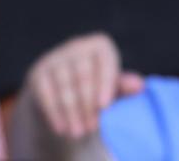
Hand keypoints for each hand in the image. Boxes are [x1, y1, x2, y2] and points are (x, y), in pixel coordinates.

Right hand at [24, 33, 143, 139]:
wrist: (65, 103)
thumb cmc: (97, 95)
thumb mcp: (113, 93)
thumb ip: (124, 88)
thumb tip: (140, 84)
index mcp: (99, 46)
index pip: (104, 58)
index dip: (105, 81)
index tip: (105, 106)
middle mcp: (75, 46)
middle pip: (82, 74)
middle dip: (87, 104)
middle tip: (91, 127)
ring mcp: (54, 58)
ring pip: (64, 85)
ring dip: (72, 112)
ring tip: (78, 132)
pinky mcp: (38, 73)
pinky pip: (46, 93)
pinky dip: (54, 112)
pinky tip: (61, 128)